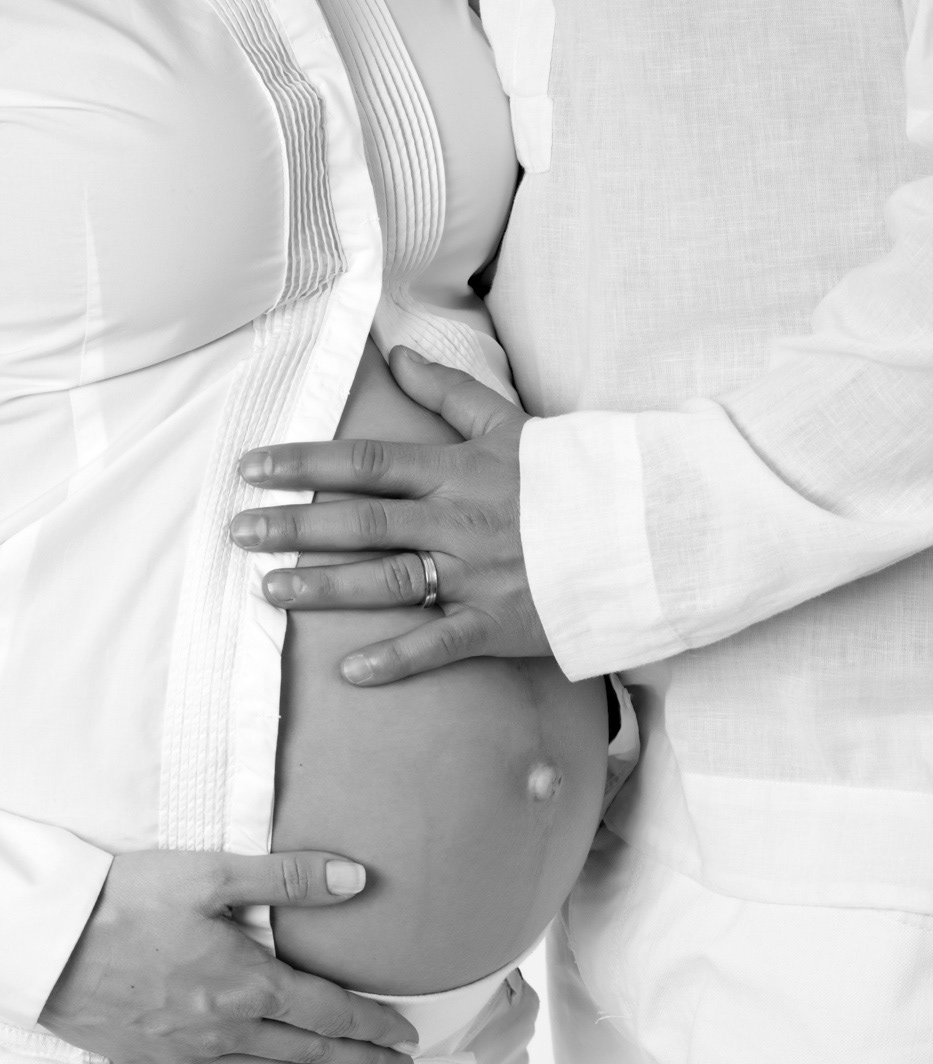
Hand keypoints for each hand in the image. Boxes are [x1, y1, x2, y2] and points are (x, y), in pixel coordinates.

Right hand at [39, 849, 417, 1063]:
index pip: (331, 1013)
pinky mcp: (161, 1062)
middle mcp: (229, 1030)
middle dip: (361, 1062)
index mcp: (249, 985)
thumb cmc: (125, 902)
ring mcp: (193, 1054)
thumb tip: (356, 878)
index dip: (374, 1027)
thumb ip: (289, 878)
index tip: (407, 1037)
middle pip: (311, 1052)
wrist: (46, 946)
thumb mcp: (211, 874)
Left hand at [230, 347, 551, 683]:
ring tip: (268, 589)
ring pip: (385, 580)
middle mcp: (455, 522)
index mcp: (456, 472)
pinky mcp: (497, 622)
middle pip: (360, 522)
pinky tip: (350, 672)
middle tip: (238, 532)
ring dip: (323, 587)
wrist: (638, 530)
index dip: (304, 465)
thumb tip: (399, 355)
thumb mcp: (510, 424)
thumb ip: (450, 394)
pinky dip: (396, 659)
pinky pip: (439, 643)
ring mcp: (475, 575)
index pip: (365, 464)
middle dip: (294, 525)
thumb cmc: (570, 478)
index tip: (252, 469)